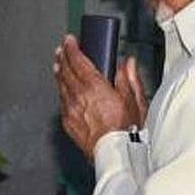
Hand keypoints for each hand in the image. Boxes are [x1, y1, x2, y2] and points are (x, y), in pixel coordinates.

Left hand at [54, 35, 147, 159]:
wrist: (112, 154)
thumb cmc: (125, 131)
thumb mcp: (134, 101)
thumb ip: (129, 80)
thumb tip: (128, 64)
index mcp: (95, 87)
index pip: (78, 61)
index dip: (72, 48)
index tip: (70, 40)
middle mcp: (79, 96)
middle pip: (66, 71)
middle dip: (64, 57)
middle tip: (62, 49)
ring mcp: (71, 110)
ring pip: (61, 85)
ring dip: (60, 72)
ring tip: (59, 64)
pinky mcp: (68, 122)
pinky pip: (61, 101)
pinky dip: (61, 91)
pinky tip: (63, 89)